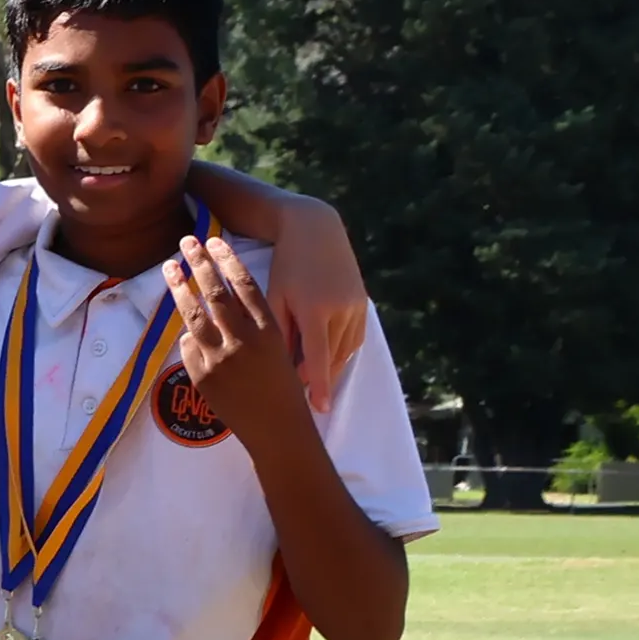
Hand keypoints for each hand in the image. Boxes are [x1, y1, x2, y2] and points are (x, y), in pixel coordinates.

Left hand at [163, 232, 305, 438]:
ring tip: (168, 267)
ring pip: (193, 315)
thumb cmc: (285, 389)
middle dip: (198, 263)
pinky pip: (188, 346)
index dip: (227, 259)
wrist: (278, 431)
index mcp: (268, 330)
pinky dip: (188, 335)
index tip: (214, 240)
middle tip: (186, 241)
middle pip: (215, 292)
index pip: (244, 284)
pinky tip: (186, 325)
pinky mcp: (203, 376)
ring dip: (179, 287)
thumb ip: (254, 326)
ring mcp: (220, 359)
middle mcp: (243, 341)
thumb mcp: (279, 350)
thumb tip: (227, 306)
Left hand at [259, 198, 368, 413]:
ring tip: (312, 384)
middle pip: (332, 358)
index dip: (319, 386)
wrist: (316, 230)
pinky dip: (341, 353)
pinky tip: (328, 363)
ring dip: (330, 368)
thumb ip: (276, 328)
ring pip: (344, 349)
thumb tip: (276, 363)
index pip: (317, 357)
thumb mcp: (275, 295)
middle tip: (303, 399)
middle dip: (319, 380)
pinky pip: (353, 338)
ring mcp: (355, 306)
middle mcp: (340, 310)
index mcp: (314, 309)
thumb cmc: (285, 264)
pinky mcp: (363, 303)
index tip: (318, 409)